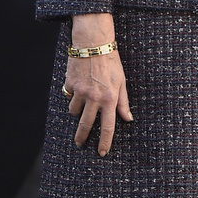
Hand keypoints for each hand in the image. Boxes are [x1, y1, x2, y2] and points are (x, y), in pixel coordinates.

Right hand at [64, 14, 132, 155]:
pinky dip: (73, 97)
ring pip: (75, 111)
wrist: (93, 44)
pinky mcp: (70, 85)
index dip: (105, 142)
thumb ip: (124, 102)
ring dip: (78, 111)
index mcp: (110, 99)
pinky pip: (69, 97)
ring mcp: (80, 92)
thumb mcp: (122, 82)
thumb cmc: (111, 62)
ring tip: (83, 102)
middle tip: (80, 144)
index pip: (107, 126)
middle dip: (82, 137)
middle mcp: (94, 98)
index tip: (102, 152)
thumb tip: (128, 119)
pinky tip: (78, 87)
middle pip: (86, 124)